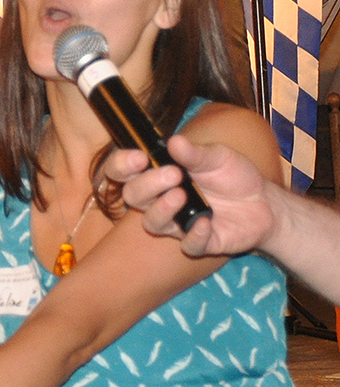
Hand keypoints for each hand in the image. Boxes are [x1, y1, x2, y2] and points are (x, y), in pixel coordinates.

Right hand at [106, 135, 275, 257]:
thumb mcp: (217, 156)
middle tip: (173, 174)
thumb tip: (174, 141)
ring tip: (182, 195)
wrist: (264, 202)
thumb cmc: (232, 175)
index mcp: (158, 173)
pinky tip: (207, 221)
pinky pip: (188, 245)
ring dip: (162, 210)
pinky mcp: (198, 242)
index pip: (123, 171)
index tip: (139, 158)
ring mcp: (177, 223)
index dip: (121, 165)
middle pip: (132, 196)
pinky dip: (195, 235)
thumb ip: (195, 153)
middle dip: (147, 185)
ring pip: (152, 223)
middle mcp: (160, 199)